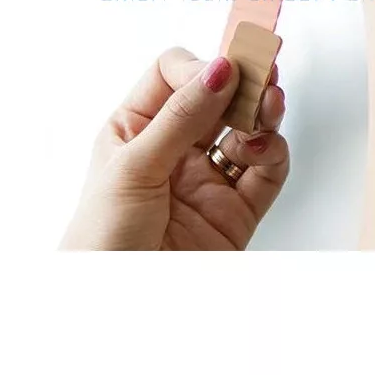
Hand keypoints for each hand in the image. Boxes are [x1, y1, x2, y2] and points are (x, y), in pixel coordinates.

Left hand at [60, 49, 288, 249]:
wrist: (118, 305)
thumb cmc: (101, 241)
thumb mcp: (132, 168)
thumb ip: (180, 118)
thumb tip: (217, 70)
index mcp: (136, 129)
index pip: (173, 77)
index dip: (199, 69)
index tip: (223, 71)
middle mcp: (173, 150)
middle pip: (217, 99)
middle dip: (242, 83)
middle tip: (264, 72)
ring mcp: (205, 180)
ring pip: (246, 132)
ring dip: (262, 114)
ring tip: (269, 105)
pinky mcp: (234, 213)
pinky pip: (265, 174)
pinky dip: (273, 154)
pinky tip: (264, 145)